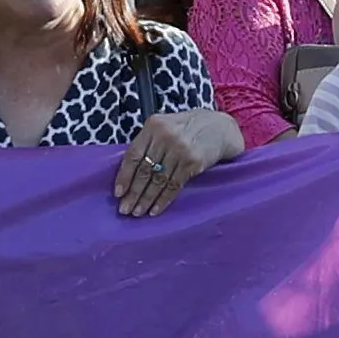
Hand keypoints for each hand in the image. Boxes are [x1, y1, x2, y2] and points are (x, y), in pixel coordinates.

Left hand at [110, 106, 240, 215]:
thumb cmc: (188, 127)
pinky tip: (155, 209)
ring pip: (158, 180)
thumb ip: (149, 142)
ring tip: (138, 212)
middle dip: (133, 192)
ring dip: (147, 199)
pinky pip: (174, 186)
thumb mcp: (165, 125)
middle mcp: (165, 137)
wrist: (220, 127)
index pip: (133, 155)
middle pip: (145, 170)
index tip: (118, 193)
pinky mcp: (193, 163)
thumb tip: (129, 172)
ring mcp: (180, 150)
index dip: (124, 176)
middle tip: (125, 209)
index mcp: (153, 126)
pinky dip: (163, 200)